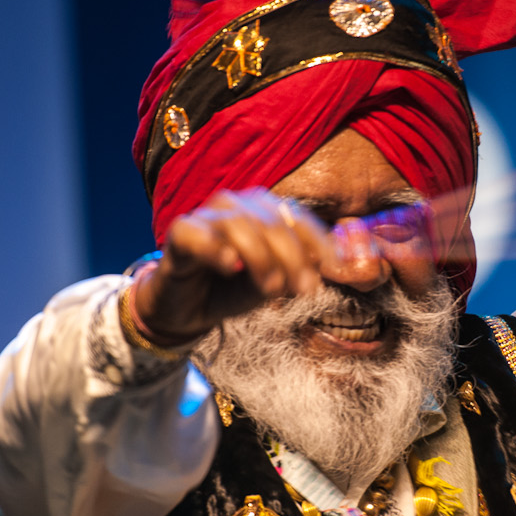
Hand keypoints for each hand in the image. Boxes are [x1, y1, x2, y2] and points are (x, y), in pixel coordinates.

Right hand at [132, 190, 332, 343]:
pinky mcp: (180, 233)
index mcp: (264, 211)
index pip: (297, 217)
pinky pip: (197, 233)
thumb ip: (296, 268)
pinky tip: (229, 265)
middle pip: (272, 222)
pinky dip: (214, 248)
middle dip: (294, 258)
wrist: (189, 310)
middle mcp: (237, 205)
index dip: (319, 242)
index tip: (335, 270)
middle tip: (305, 291)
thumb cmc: (233, 289)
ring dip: (261, 258)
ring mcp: (207, 216)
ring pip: (240, 225)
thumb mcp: (273, 281)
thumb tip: (323, 260)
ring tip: (272, 290)